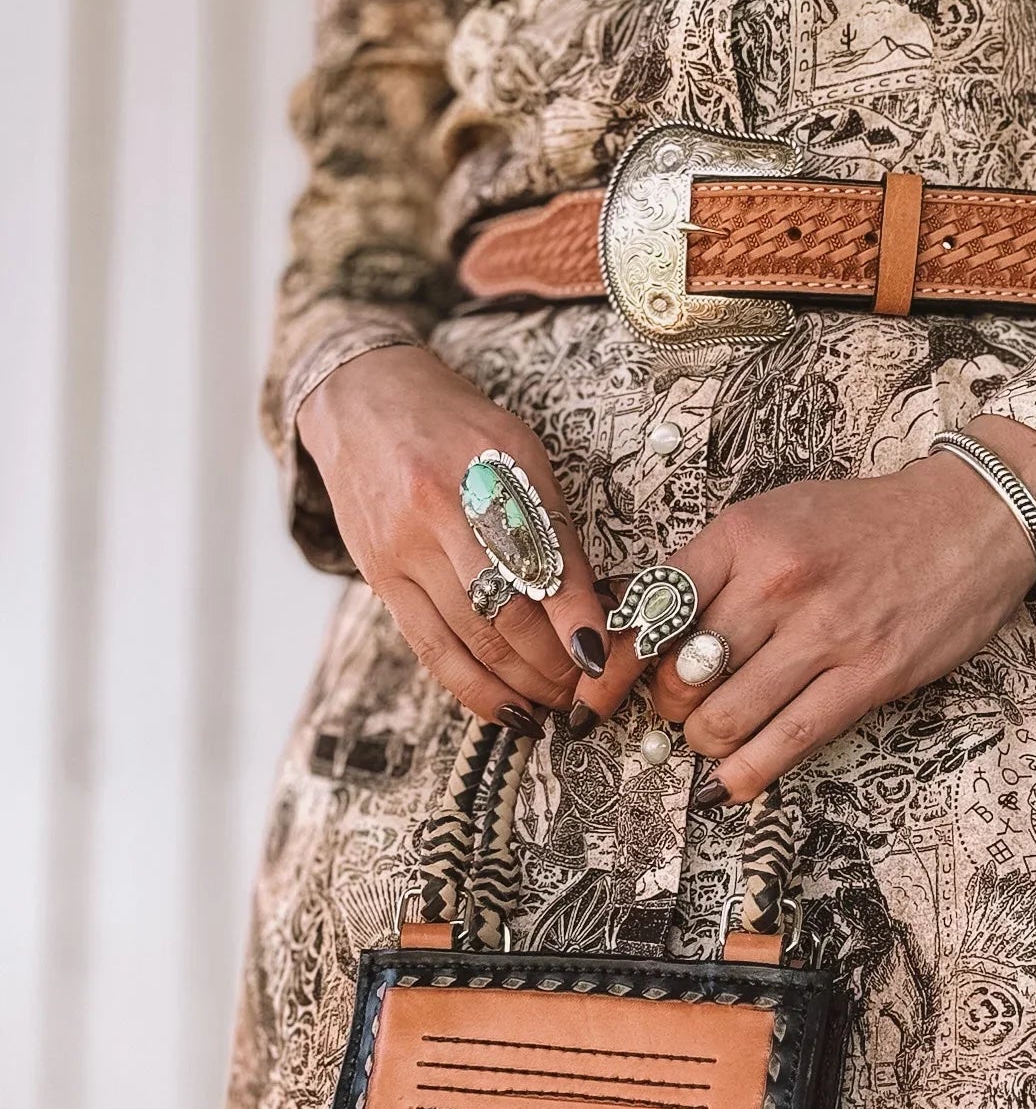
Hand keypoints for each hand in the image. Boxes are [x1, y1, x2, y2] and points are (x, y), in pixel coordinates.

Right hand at [296, 345, 610, 729]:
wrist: (362, 398)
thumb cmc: (456, 426)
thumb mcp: (516, 450)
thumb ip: (552, 520)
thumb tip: (596, 602)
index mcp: (489, 469)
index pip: (542, 560)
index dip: (574, 618)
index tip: (600, 657)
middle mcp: (442, 511)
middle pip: (506, 611)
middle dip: (553, 663)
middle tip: (586, 690)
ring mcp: (404, 548)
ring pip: (471, 639)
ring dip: (521, 684)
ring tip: (555, 705)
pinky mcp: (378, 576)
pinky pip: (429, 648)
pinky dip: (472, 687)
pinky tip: (505, 709)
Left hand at [574, 416, 1035, 800]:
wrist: (969, 518)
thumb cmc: (864, 522)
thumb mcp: (775, 517)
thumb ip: (711, 568)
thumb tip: (637, 624)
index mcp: (743, 537)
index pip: (649, 613)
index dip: (607, 670)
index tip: (589, 704)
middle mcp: (777, 584)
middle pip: (679, 676)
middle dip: (664, 709)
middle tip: (677, 710)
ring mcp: (826, 634)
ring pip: (725, 718)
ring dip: (703, 744)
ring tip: (710, 739)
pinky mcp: (870, 677)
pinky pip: (790, 742)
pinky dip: (747, 775)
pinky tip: (730, 785)